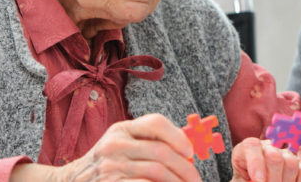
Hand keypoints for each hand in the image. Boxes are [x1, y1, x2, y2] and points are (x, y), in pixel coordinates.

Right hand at [11, 113, 201, 181]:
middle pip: (161, 152)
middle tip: (196, 180)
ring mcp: (110, 167)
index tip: (191, 152)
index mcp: (121, 129)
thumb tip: (187, 150)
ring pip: (157, 172)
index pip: (156, 123)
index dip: (178, 136)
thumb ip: (148, 143)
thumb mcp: (121, 146)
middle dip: (185, 168)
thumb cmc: (105, 166)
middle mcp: (114, 144)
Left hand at [231, 137, 300, 181]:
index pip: (251, 145)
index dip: (255, 162)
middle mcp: (267, 148)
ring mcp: (285, 155)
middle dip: (272, 179)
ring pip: (291, 164)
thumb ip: (244, 181)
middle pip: (274, 156)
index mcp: (246, 149)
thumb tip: (259, 179)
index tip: (258, 180)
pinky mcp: (300, 165)